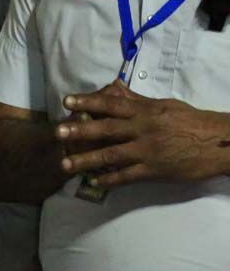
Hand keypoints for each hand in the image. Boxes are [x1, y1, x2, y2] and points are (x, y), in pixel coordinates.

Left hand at [56, 84, 229, 187]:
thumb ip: (137, 100)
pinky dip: (110, 180)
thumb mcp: (164, 105)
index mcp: (144, 111)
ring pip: (111, 155)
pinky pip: (128, 176)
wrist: (220, 143)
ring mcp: (148, 151)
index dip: (88, 101)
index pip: (111, 104)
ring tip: (66, 165)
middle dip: (79, 131)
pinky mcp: (155, 170)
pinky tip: (94, 182)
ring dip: (86, 160)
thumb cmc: (191, 121)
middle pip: (106, 129)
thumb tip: (114, 88)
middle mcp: (143, 129)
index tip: (67, 101)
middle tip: (57, 133)